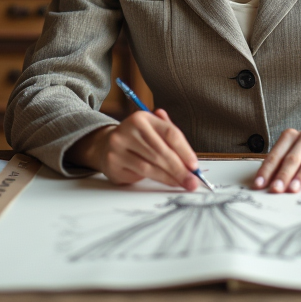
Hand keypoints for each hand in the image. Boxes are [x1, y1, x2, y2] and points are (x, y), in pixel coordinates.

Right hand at [70, 109, 199, 190]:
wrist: (106, 145)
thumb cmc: (138, 140)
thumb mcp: (154, 132)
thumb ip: (173, 141)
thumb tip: (192, 161)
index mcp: (142, 118)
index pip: (169, 133)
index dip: (184, 150)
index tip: (194, 165)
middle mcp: (129, 129)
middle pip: (161, 151)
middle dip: (179, 169)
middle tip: (192, 181)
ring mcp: (118, 146)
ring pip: (150, 166)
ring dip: (170, 177)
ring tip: (182, 183)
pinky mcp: (113, 163)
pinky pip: (139, 174)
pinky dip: (157, 179)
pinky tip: (167, 182)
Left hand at [253, 127, 300, 192]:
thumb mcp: (293, 154)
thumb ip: (280, 166)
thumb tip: (264, 186)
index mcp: (291, 136)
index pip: (276, 155)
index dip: (267, 170)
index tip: (259, 185)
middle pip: (293, 158)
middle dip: (283, 175)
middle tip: (276, 189)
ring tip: (294, 190)